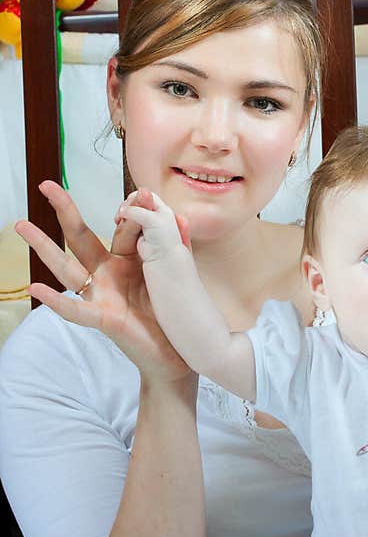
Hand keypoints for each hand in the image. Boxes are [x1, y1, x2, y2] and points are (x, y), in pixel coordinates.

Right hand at [16, 181, 192, 382]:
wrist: (177, 352)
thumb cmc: (170, 312)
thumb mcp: (174, 273)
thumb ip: (174, 244)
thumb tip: (178, 213)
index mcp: (126, 261)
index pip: (122, 229)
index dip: (130, 212)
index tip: (142, 193)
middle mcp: (108, 274)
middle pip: (82, 238)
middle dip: (65, 211)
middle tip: (46, 184)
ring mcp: (101, 295)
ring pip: (68, 268)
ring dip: (44, 247)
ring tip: (21, 225)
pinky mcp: (104, 319)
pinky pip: (77, 309)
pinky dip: (56, 301)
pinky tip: (36, 288)